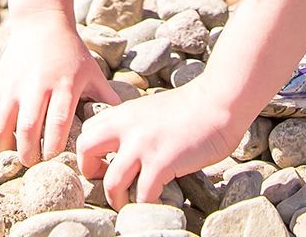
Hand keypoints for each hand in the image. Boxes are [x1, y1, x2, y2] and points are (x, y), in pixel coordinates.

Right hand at [0, 11, 116, 165]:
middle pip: (29, 127)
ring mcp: (17, 85)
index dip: (53, 146)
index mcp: (65, 85)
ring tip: (14, 156)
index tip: (53, 160)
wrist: (41, 22)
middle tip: (33, 164)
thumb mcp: (92, 71)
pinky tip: (6, 139)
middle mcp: (38, 85)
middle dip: (29, 152)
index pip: (57, 122)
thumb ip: (106, 97)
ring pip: (5, 122)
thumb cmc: (71, 51)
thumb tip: (124, 121)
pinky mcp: (2, 83)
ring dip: (7, 144)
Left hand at [76, 79, 246, 206]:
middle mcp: (127, 127)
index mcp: (124, 113)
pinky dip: (148, 205)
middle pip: (86, 150)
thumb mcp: (152, 107)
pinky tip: (159, 202)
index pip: (87, 131)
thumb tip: (130, 148)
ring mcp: (142, 146)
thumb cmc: (193, 107)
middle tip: (109, 182)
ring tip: (130, 204)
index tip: (105, 164)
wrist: (219, 101)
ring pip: (111, 183)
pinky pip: (143, 195)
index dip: (91, 152)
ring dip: (118, 199)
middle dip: (90, 172)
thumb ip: (136, 124)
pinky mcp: (161, 163)